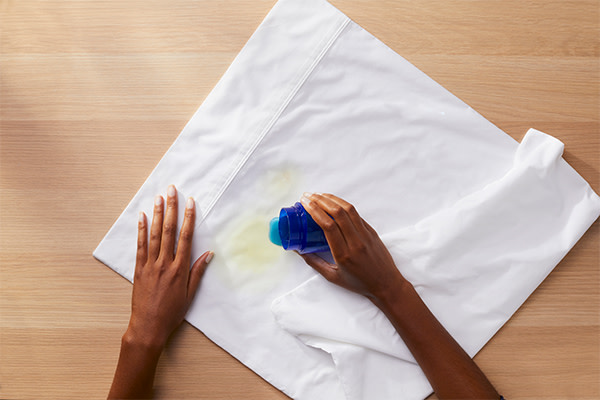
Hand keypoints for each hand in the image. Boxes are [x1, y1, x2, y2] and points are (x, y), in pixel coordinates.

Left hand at [127, 185, 212, 348]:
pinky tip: (141, 217)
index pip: (185, 237)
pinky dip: (140, 230)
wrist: (148, 326)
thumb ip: (198, 272)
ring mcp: (150, 265)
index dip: (188, 218)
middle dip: (171, 208)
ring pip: (154, 235)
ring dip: (156, 214)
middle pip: (169, 230)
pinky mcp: (139, 269)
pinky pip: (140, 246)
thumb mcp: (190, 294)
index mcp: (179, 269)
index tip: (190, 203)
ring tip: (158, 198)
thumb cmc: (172, 313)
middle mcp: (165, 263)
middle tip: (172, 191)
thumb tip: (209, 254)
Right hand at [299, 193, 404, 301]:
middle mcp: (355, 242)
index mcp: (344, 254)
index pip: (328, 226)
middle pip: (337, 213)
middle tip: (308, 196)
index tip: (305, 203)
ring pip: (348, 209)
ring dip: (332, 199)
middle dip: (320, 201)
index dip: (315, 211)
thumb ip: (314, 262)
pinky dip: (343, 205)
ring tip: (319, 195)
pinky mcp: (372, 231)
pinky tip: (334, 202)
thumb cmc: (359, 283)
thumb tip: (298, 250)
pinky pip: (356, 214)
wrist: (386, 285)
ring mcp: (365, 235)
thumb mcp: (332, 276)